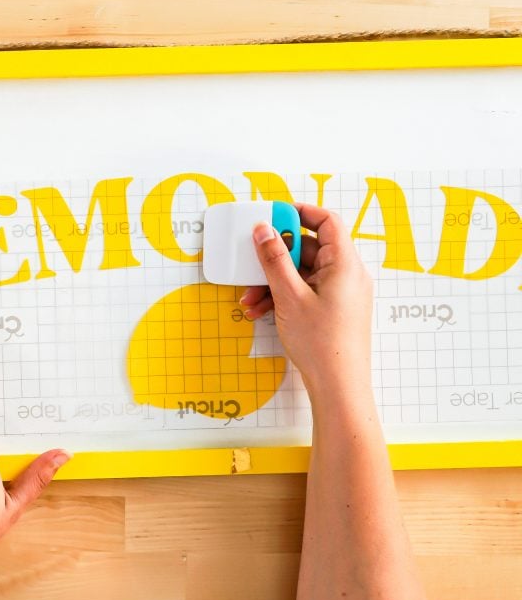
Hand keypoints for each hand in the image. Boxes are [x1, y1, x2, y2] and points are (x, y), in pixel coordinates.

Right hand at [239, 203, 373, 397]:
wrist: (337, 385)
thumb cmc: (322, 344)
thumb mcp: (289, 297)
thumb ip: (274, 260)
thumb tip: (265, 231)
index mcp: (345, 265)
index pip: (327, 222)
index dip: (301, 213)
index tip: (274, 215)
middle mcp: (347, 275)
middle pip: (310, 249)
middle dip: (276, 257)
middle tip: (253, 262)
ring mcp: (340, 293)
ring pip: (303, 273)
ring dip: (274, 281)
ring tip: (252, 297)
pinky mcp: (332, 309)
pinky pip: (305, 291)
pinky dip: (283, 295)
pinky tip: (262, 309)